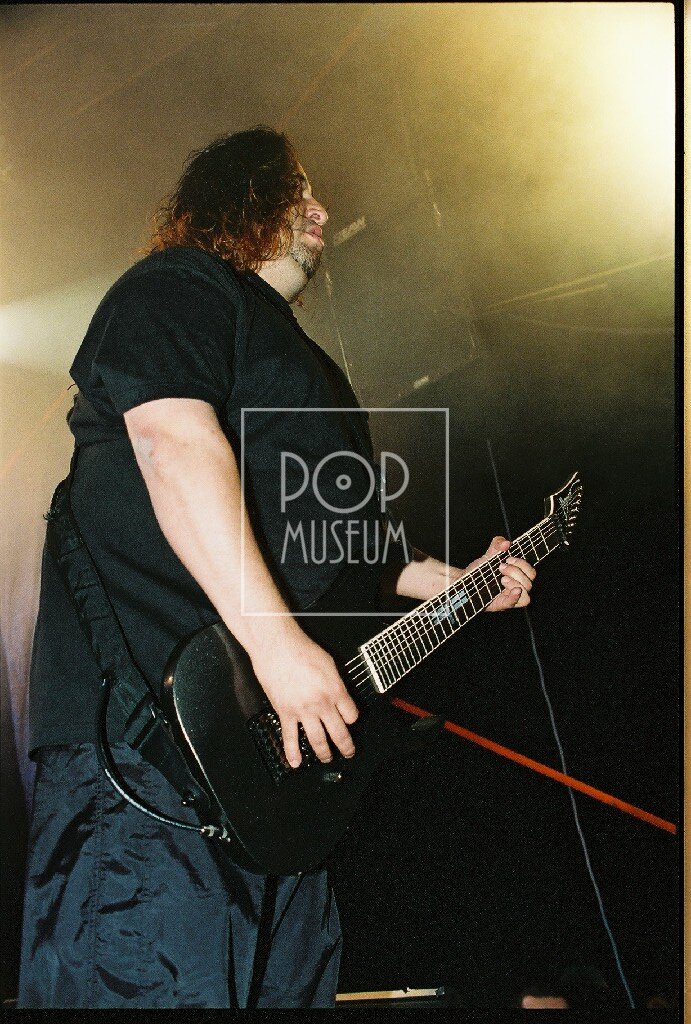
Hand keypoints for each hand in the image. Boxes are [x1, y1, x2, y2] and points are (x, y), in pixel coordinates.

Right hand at [251, 630, 358, 767]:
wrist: (278, 648)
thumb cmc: (302, 650)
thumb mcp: (329, 663)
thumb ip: (335, 681)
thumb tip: (338, 692)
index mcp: (336, 691)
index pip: (351, 715)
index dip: (353, 720)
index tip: (351, 721)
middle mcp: (322, 704)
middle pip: (339, 733)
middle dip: (346, 746)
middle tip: (349, 752)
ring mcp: (303, 712)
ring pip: (318, 740)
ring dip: (324, 753)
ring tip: (328, 759)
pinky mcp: (286, 713)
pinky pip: (290, 738)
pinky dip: (293, 753)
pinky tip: (296, 763)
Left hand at [466, 535, 535, 611]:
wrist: (464, 580)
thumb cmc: (480, 569)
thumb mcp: (489, 554)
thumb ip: (497, 545)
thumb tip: (506, 543)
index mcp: (518, 576)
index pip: (531, 572)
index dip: (523, 564)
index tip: (508, 559)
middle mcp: (516, 587)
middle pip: (529, 583)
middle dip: (516, 572)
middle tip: (500, 567)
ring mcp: (510, 598)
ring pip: (526, 597)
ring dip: (516, 584)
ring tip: (502, 579)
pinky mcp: (501, 605)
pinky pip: (513, 604)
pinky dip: (514, 597)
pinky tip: (511, 590)